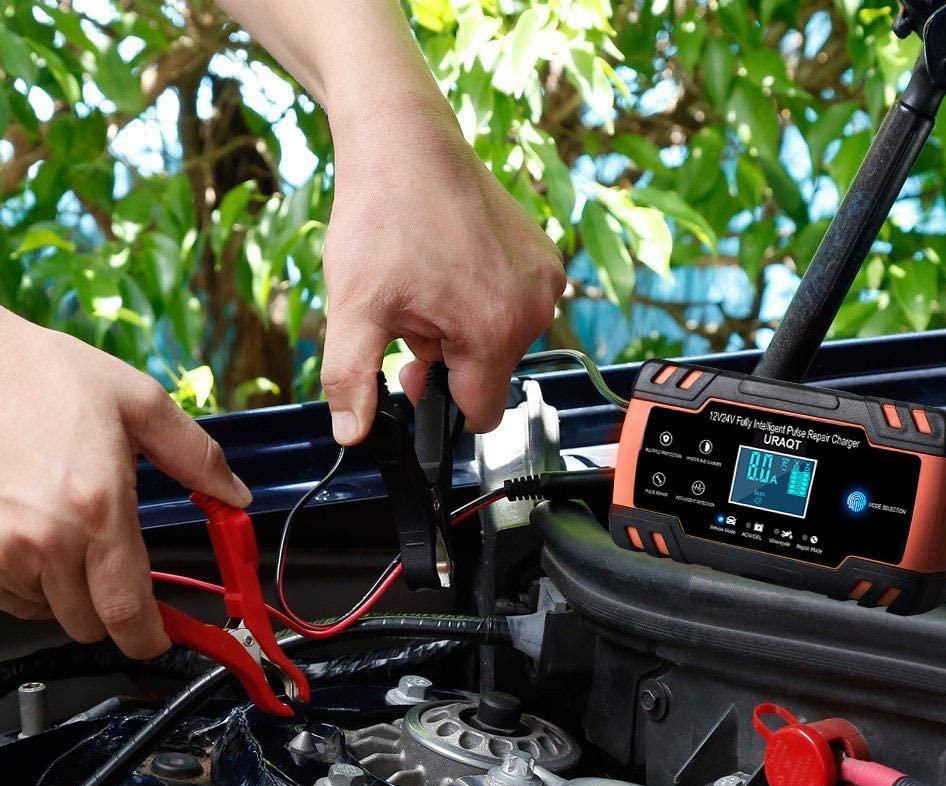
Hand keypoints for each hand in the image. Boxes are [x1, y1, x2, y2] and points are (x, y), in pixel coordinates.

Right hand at [0, 311, 251, 657]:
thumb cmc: (49, 376)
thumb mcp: (140, 403)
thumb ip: (197, 457)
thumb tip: (236, 497)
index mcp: (98, 506)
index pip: (128, 608)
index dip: (148, 638)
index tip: (159, 639)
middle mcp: (44, 537)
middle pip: (88, 622)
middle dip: (113, 608)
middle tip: (117, 566)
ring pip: (45, 611)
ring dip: (66, 592)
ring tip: (69, 536)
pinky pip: (7, 595)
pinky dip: (26, 581)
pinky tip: (35, 537)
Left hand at [320, 105, 565, 442]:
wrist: (405, 140)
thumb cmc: (381, 217)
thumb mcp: (352, 308)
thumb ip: (351, 380)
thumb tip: (350, 436)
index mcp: (493, 334)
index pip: (480, 415)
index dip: (440, 404)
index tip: (411, 373)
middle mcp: (534, 311)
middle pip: (488, 374)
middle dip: (447, 360)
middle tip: (408, 318)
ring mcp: (546, 280)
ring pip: (501, 340)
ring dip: (464, 329)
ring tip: (428, 285)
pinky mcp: (546, 256)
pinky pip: (516, 305)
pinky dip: (485, 298)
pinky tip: (452, 266)